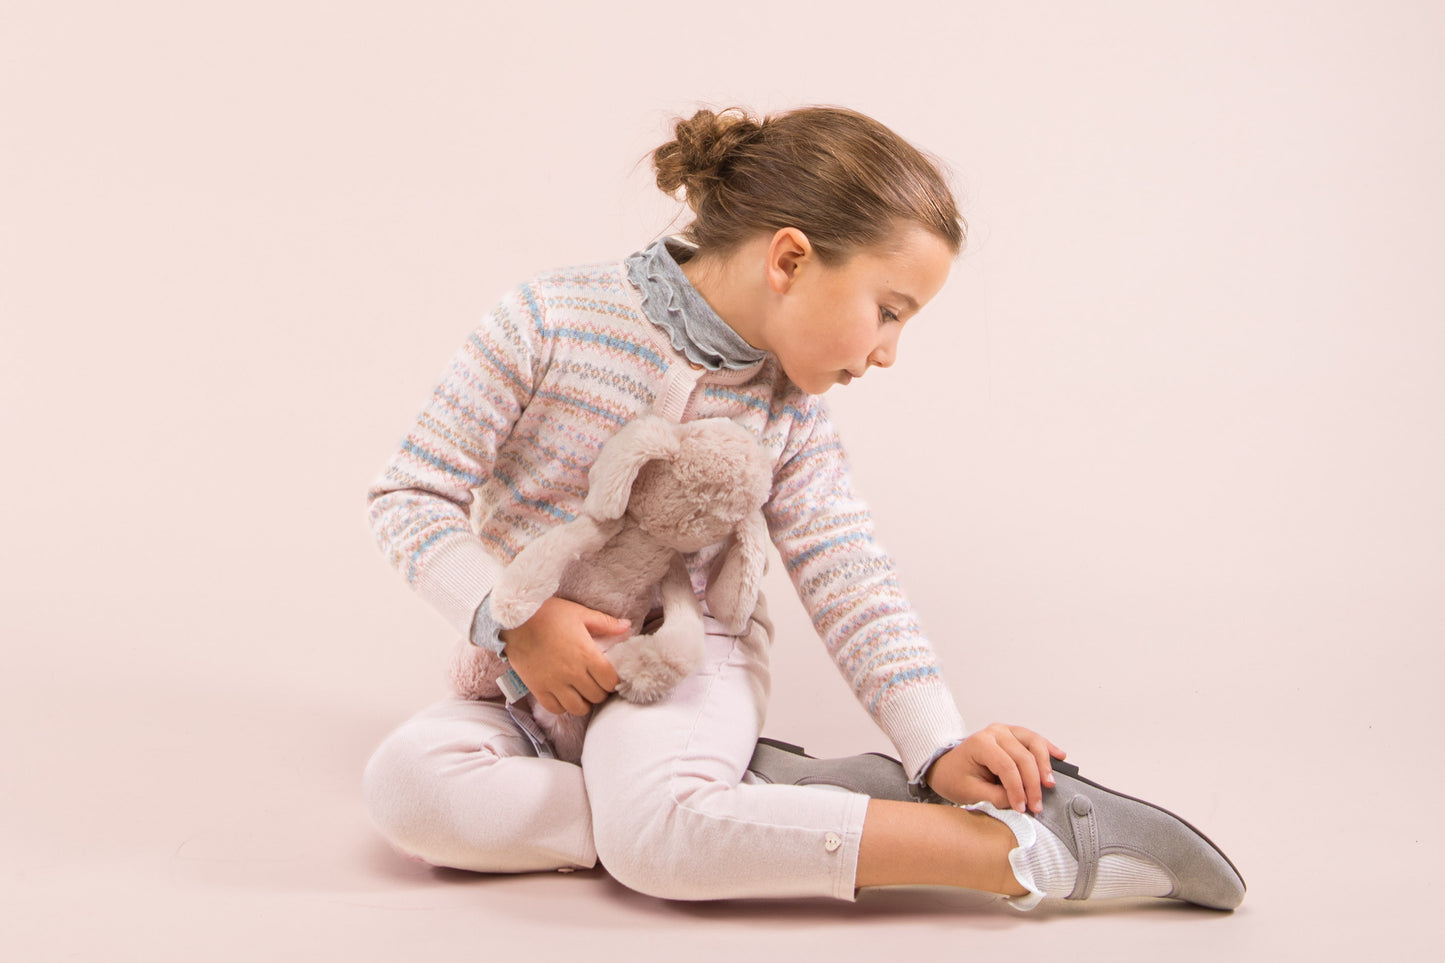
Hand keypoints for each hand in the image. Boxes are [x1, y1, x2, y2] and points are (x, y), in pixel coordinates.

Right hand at [498, 597, 625, 716]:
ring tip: (581, 690)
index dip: (613, 680)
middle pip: (597, 697)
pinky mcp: (538, 689)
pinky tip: (563, 694)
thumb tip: (627, 627)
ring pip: (579, 708)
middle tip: (595, 681)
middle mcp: (573, 673)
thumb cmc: (548, 613)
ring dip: (583, 701)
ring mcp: (555, 684)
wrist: (514, 620)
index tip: (608, 675)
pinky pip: (556, 709)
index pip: (611, 681)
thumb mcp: (580, 613)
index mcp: (587, 655)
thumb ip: (605, 623)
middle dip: (600, 690)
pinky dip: (563, 705)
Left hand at [924, 723, 1066, 813]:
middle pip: (1023, 757)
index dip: (1018, 789)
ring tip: (1049, 784)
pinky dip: (1048, 748)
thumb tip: (1021, 802)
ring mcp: (1006, 731)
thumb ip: (995, 796)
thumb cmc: (955, 777)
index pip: (1006, 767)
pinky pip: (1035, 739)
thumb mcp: (970, 792)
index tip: (1022, 808)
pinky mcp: (1014, 735)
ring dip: (1044, 765)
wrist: (947, 767)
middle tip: (1036, 806)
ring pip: (1034, 744)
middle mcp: (995, 733)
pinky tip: (1060, 756)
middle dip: (1032, 784)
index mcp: (980, 743)